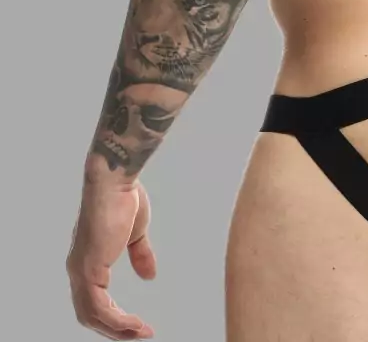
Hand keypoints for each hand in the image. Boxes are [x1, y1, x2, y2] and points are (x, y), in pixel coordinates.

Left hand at [67, 179, 156, 339]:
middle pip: (89, 314)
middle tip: (140, 335)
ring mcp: (80, 270)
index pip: (93, 300)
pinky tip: (133, 325)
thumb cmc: (124, 198)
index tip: (138, 324)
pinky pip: (99, 307)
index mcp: (87, 260)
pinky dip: (116, 320)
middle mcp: (78, 269)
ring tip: (141, 333)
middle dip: (115, 329)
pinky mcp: (89, 268)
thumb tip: (149, 276)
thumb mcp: (136, 233)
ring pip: (92, 316)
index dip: (114, 316)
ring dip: (118, 329)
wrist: (115, 181)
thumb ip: (140, 255)